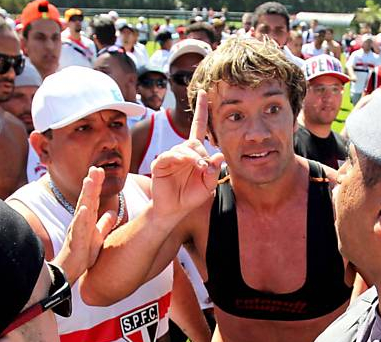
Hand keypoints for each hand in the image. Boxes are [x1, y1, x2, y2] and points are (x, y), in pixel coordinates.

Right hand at [54, 167, 117, 281]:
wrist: (71, 270)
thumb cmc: (83, 253)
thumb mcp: (98, 236)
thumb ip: (105, 224)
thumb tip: (114, 213)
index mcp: (87, 219)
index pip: (92, 198)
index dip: (96, 184)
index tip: (100, 170)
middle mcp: (81, 221)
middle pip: (87, 198)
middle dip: (91, 183)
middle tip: (96, 168)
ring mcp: (77, 229)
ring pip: (82, 209)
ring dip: (86, 194)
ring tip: (90, 181)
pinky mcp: (76, 241)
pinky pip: (79, 228)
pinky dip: (81, 218)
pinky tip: (85, 209)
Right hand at [150, 90, 225, 221]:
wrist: (174, 210)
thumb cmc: (191, 196)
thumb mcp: (208, 185)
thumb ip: (214, 171)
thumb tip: (219, 155)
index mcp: (194, 153)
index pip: (198, 126)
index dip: (201, 110)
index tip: (203, 93)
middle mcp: (182, 151)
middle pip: (194, 143)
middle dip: (202, 155)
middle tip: (205, 169)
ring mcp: (170, 156)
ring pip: (184, 149)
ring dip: (194, 158)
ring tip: (199, 170)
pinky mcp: (160, 163)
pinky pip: (170, 155)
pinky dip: (180, 158)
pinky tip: (185, 164)